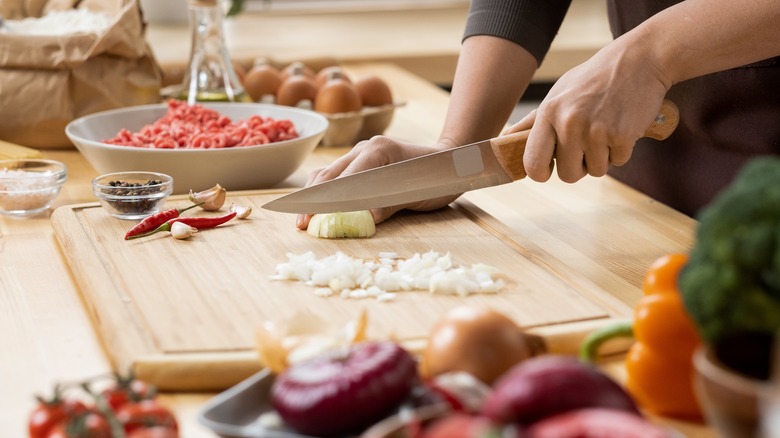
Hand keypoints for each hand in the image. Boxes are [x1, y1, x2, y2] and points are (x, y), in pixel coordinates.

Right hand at [296, 136, 458, 228]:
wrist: (450, 160)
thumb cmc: (437, 177)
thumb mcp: (416, 193)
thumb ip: (388, 205)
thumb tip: (363, 219)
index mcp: (377, 151)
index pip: (344, 179)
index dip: (326, 201)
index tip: (311, 219)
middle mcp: (365, 148)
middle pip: (329, 175)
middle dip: (312, 201)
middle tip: (301, 224)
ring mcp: (361, 152)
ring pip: (328, 173)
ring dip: (314, 196)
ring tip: (304, 219)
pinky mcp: (361, 160)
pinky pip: (337, 174)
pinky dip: (324, 191)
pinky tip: (317, 206)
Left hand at [504, 38, 669, 182]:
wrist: (639, 60)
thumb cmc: (593, 79)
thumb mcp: (557, 93)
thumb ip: (532, 122)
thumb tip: (503, 141)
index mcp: (549, 113)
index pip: (533, 164)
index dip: (541, 173)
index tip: (550, 169)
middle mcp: (569, 123)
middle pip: (567, 175)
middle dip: (578, 166)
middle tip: (587, 144)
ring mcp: (596, 131)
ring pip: (596, 171)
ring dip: (602, 157)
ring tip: (605, 129)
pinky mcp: (622, 136)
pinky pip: (618, 162)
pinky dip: (621, 150)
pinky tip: (622, 125)